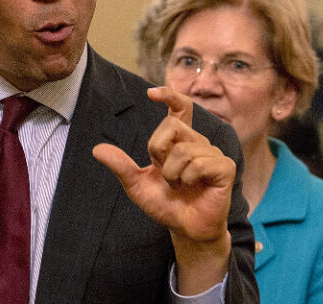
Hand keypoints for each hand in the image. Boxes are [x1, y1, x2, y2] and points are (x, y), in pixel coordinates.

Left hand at [93, 86, 235, 241]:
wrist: (186, 228)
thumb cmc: (166, 204)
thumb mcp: (137, 185)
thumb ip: (121, 166)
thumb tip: (97, 150)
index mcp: (180, 141)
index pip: (180, 108)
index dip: (169, 96)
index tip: (151, 93)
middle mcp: (197, 142)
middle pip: (171, 126)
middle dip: (158, 151)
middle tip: (163, 173)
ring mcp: (213, 154)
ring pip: (183, 150)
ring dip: (172, 173)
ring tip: (178, 185)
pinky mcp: (225, 168)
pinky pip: (199, 163)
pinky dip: (187, 178)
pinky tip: (192, 187)